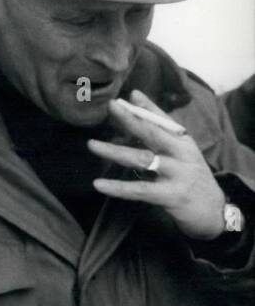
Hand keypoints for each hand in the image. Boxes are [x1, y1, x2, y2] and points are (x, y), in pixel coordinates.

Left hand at [88, 89, 225, 239]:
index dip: (148, 107)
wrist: (215, 212)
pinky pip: (139, 190)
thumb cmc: (191, 179)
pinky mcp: (171, 196)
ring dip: (115, 150)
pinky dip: (118, 187)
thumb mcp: (182, 154)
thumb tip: (138, 108)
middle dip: (130, 119)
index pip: (164, 120)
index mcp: (184, 142)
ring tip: (91, 145)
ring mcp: (178, 174)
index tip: (130, 94)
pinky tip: (99, 184)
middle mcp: (182, 154)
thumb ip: (161, 134)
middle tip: (111, 106)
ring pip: (142, 159)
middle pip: (153, 133)